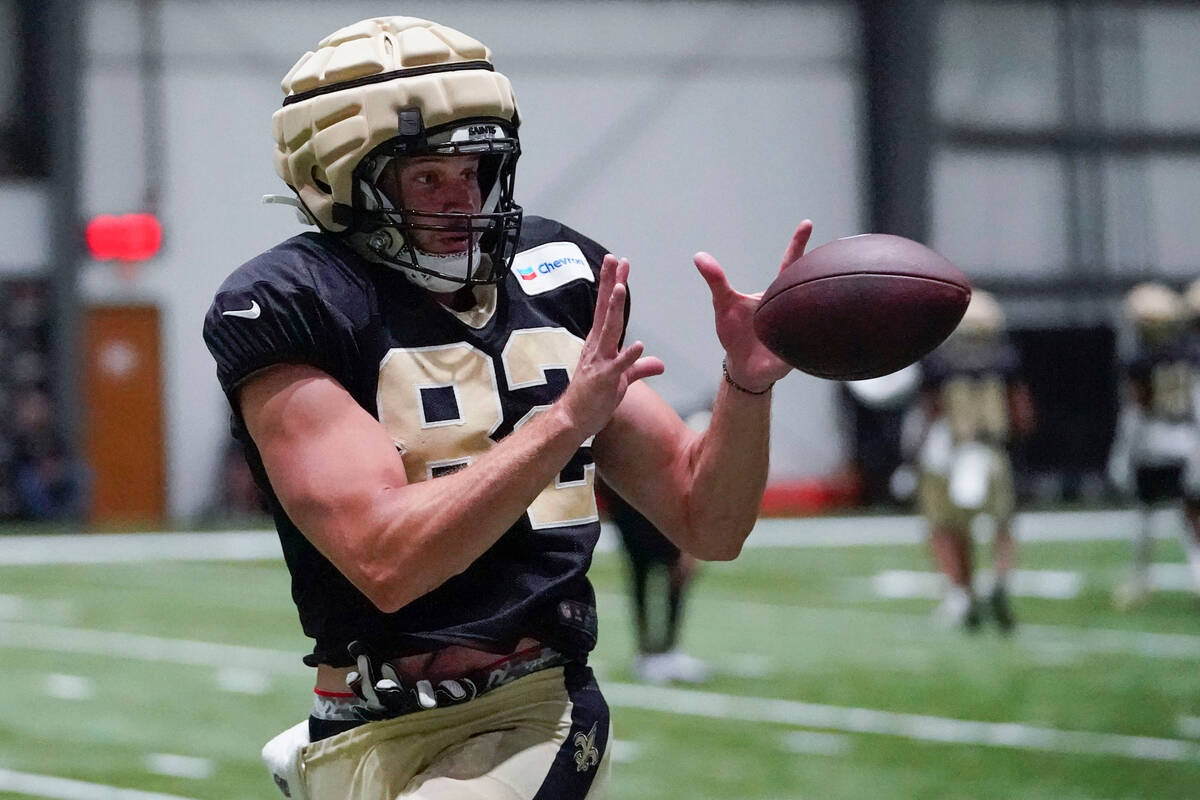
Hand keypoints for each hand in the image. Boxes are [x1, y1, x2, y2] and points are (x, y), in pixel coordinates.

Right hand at [559, 255, 664, 436]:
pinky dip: (629, 356)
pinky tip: (638, 344)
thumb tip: (658, 363)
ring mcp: (600, 361)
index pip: (607, 309)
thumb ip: (638, 367)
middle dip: (611, 284)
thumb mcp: (620, 379)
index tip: (618, 265)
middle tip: (615, 261)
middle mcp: (598, 347)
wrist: (574, 420)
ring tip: (621, 288)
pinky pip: (619, 366)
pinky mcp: (605, 380)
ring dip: (614, 309)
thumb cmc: (593, 398)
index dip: (612, 285)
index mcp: (600, 343)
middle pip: (606, 310)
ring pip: (609, 330)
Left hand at [695, 220, 813, 391]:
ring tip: (800, 310)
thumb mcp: (723, 304)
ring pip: (813, 312)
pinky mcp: (799, 350)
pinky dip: (807, 339)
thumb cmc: (735, 334)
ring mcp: (798, 327)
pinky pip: (809, 341)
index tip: (805, 223)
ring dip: (809, 308)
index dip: (797, 245)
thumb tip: (698, 256)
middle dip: (815, 275)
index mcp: (776, 293)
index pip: (789, 264)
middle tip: (821, 261)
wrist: (744, 368)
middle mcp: (792, 306)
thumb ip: (715, 281)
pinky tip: (813, 336)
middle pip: (807, 285)